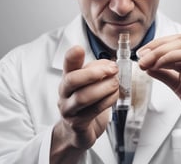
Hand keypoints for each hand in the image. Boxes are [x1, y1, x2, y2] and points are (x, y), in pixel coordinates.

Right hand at [51, 46, 118, 162]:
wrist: (79, 131)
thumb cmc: (87, 103)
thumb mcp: (90, 83)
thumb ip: (98, 71)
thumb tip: (110, 65)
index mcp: (68, 78)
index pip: (67, 65)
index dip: (71, 56)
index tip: (79, 49)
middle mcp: (65, 93)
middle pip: (72, 80)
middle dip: (93, 73)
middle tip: (113, 69)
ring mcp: (69, 109)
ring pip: (83, 97)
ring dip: (104, 88)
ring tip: (116, 84)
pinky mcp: (78, 123)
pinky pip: (93, 111)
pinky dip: (107, 101)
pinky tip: (115, 95)